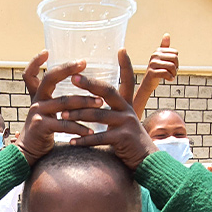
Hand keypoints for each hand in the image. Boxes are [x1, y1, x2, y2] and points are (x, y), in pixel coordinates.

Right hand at [14, 59, 100, 165]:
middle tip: (84, 65)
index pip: (30, 74)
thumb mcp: (48, 113)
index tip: (46, 50)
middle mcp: (37, 100)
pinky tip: (91, 131)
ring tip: (101, 103)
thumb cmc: (44, 132)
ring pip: (64, 102)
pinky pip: (64, 124)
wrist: (30, 152)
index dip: (34, 61)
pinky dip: (80, 128)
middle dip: (67, 70)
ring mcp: (38, 112)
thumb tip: (79, 92)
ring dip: (85, 103)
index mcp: (39, 96)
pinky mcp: (42, 126)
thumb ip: (58, 102)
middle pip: (50, 79)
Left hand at [64, 49, 158, 168]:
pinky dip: (84, 139)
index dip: (125, 66)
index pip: (124, 82)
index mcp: (126, 106)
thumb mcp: (124, 124)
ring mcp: (126, 123)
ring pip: (97, 115)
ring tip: (63, 115)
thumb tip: (97, 106)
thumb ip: (112, 115)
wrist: (148, 162)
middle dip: (89, 84)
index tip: (120, 50)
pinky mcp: (123, 138)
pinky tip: (72, 141)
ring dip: (78, 115)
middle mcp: (127, 111)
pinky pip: (99, 137)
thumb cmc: (131, 144)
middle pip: (107, 92)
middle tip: (72, 78)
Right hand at [144, 33, 177, 81]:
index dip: (176, 61)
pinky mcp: (151, 73)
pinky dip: (170, 78)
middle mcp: (154, 55)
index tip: (172, 66)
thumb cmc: (157, 70)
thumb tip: (167, 34)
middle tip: (172, 72)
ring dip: (174, 73)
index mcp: (158, 51)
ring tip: (171, 76)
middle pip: (175, 58)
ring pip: (172, 66)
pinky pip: (166, 73)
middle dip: (176, 67)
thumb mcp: (161, 57)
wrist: (148, 82)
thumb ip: (164, 46)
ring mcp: (152, 64)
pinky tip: (169, 79)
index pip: (175, 53)